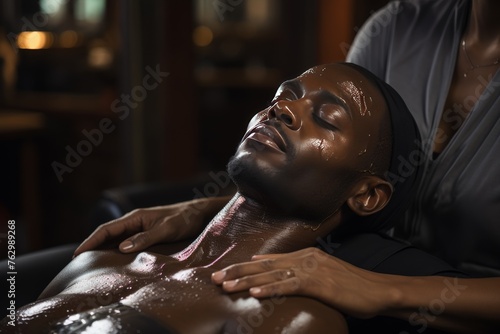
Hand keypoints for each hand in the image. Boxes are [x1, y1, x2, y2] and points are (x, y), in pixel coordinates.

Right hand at [73, 197, 227, 256]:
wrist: (200, 213)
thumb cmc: (185, 219)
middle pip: (108, 235)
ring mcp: (141, 228)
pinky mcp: (148, 235)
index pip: (107, 229)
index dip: (91, 241)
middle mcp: (135, 222)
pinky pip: (127, 243)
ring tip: (91, 266)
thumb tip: (122, 248)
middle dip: (92, 247)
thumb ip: (146, 237)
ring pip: (116, 240)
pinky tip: (115, 263)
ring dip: (103, 250)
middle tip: (78, 264)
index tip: (78, 253)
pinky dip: (117, 252)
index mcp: (136, 217)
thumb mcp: (167, 228)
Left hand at [211, 247, 396, 318]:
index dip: (244, 266)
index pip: (267, 260)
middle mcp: (304, 258)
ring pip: (271, 274)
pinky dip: (270, 288)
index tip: (224, 271)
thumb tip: (275, 273)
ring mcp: (311, 269)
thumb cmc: (350, 286)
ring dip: (246, 280)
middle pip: (264, 265)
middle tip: (214, 278)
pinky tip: (255, 292)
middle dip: (237, 271)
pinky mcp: (319, 283)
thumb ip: (299, 272)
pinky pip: (289, 285)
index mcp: (303, 255)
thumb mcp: (322, 275)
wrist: (377, 290)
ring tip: (226, 286)